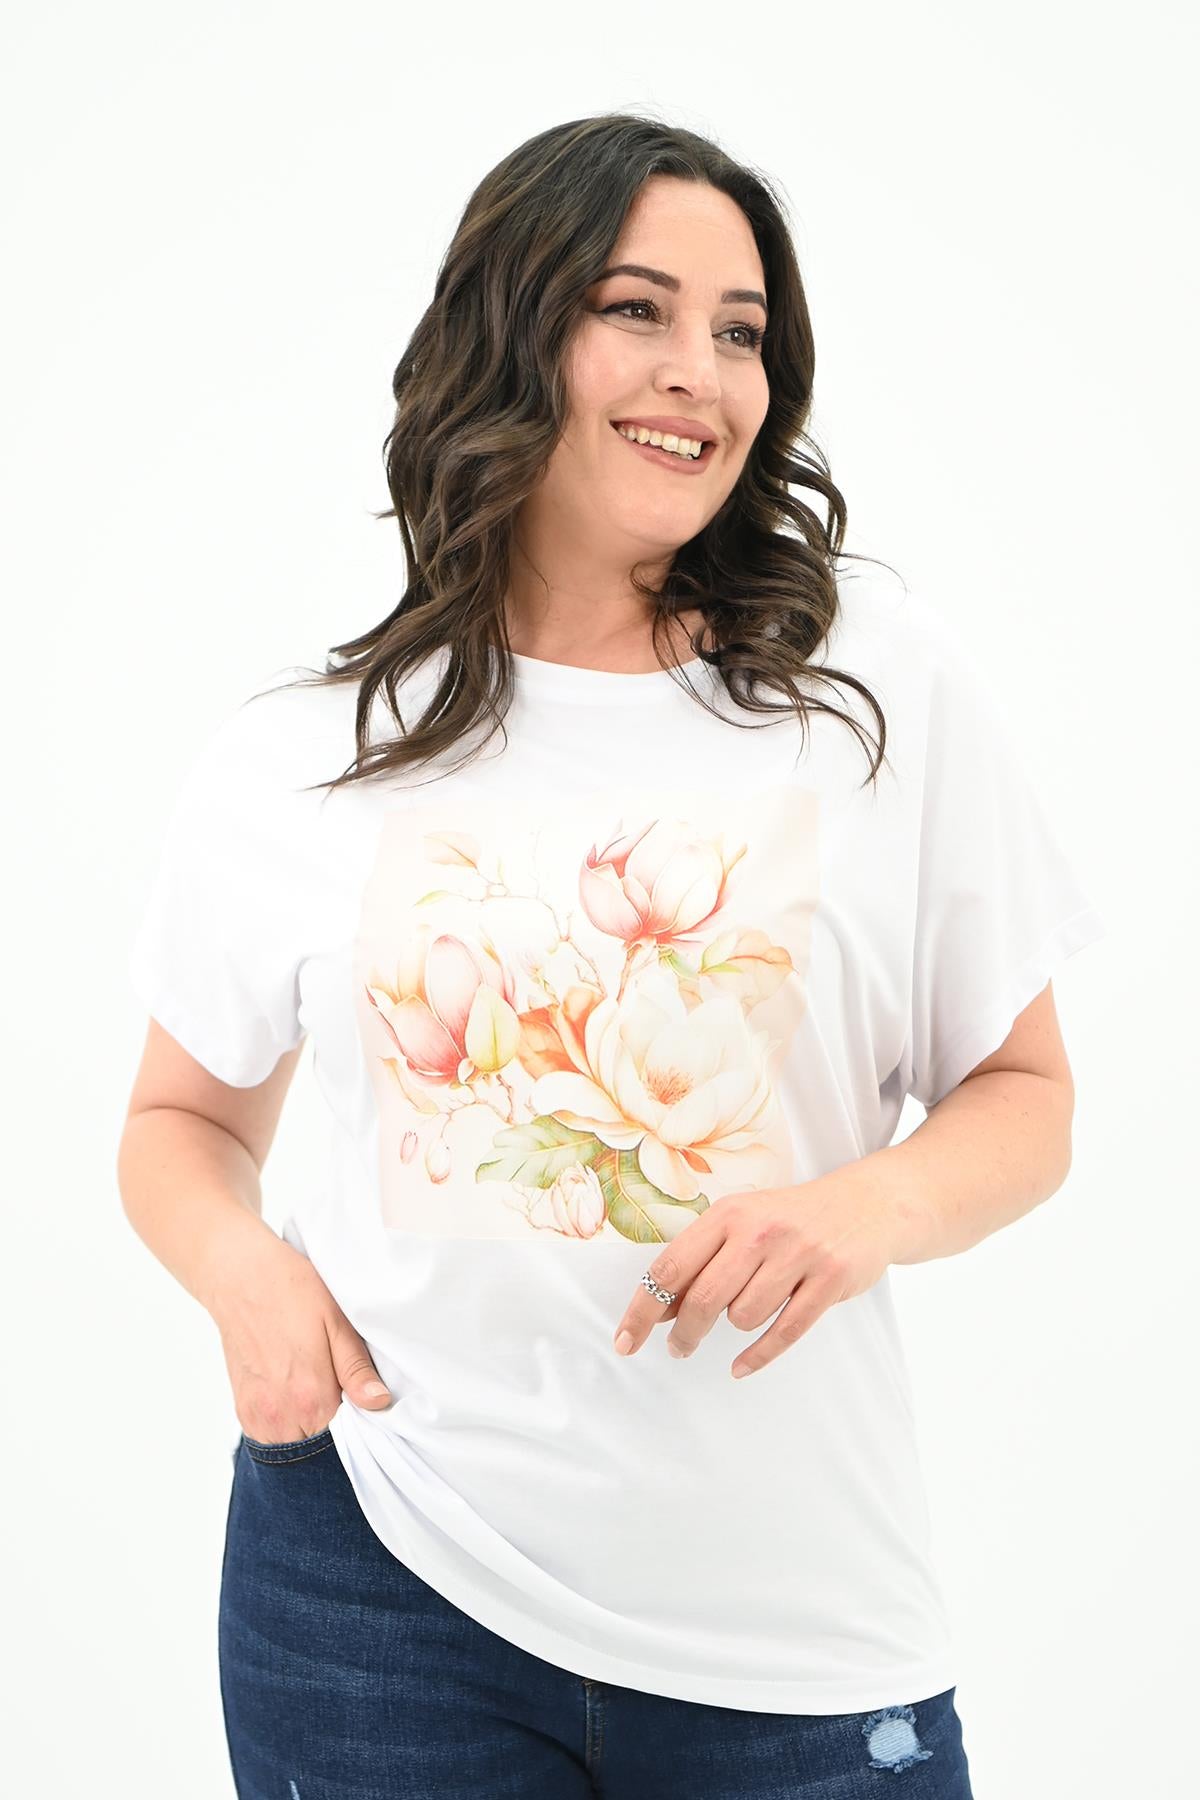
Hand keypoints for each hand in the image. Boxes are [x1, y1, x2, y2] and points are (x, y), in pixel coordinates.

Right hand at [209, 1232, 392, 1442]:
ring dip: (309, 1425)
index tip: (359, 1395)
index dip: (359, 1418)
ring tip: (313, 1384)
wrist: (241, 1277)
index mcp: (311, 1397)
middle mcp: (280, 1416)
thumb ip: (356, 1369)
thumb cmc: (291, 1291)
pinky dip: (287, 1422)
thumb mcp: (337, 1322)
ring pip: (295, 1442)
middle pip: (320, 1442)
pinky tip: (294, 1389)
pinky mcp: (243, 1410)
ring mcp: (257, 1416)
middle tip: (335, 1383)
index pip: (349, 1435)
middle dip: (334, 1423)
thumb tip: (379, 1402)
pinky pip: (271, 1435)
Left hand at [611, 1162, 909, 1378]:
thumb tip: (657, 1310)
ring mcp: (798, 1255)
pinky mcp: (829, 1280)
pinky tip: (740, 1365)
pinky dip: (757, 1356)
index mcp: (729, 1213)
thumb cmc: (791, 1219)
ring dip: (736, 1327)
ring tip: (745, 1314)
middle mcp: (760, 1231)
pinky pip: (784, 1332)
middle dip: (684, 1334)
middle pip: (703, 1299)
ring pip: (744, 1317)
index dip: (642, 1309)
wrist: (867, 1204)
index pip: (671, 1267)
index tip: (625, 1342)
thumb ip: (702, 1259)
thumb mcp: (743, 1223)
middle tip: (679, 1349)